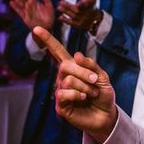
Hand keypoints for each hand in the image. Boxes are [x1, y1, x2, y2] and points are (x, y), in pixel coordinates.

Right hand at [8, 0, 54, 39]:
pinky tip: (11, 2)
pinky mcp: (24, 17)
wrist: (47, 28)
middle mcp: (29, 5)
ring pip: (19, 2)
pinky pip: (19, 11)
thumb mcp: (49, 6)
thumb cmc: (49, 17)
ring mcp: (26, 10)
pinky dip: (15, 7)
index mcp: (34, 1)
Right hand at [32, 26, 117, 143]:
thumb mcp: (102, 77)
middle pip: (65, 66)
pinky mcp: (60, 105)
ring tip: (92, 93)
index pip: (58, 52)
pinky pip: (63, 93)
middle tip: (95, 81)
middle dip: (83, 72)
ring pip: (67, 80)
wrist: (107, 114)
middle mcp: (64, 78)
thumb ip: (90, 65)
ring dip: (85, 86)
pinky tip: (83, 98)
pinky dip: (77, 94)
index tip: (37, 28)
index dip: (48, 40)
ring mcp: (61, 91)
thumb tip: (75, 54)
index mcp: (73, 68)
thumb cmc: (103, 95)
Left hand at [57, 0, 98, 30]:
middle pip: (78, 11)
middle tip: (60, 3)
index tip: (79, 3)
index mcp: (90, 6)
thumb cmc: (91, 6)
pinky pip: (72, 23)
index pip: (87, 5)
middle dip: (69, 7)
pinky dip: (66, 21)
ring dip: (66, 12)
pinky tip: (60, 17)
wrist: (95, 19)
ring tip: (58, 8)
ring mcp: (83, 20)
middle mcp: (86, 14)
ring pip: (74, 16)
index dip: (83, 5)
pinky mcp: (79, 25)